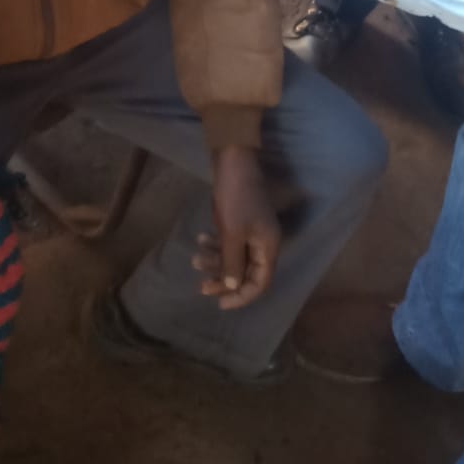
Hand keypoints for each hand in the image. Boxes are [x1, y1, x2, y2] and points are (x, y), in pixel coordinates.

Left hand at [193, 146, 279, 309]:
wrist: (232, 160)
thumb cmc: (235, 197)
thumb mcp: (232, 233)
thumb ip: (232, 263)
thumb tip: (232, 287)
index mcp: (269, 247)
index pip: (260, 283)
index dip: (241, 296)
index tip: (219, 303)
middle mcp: (264, 241)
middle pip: (247, 272)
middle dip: (224, 280)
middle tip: (201, 286)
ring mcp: (253, 230)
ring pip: (235, 256)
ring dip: (216, 261)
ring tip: (195, 259)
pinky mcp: (242, 219)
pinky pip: (230, 241)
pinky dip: (216, 244)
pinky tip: (200, 238)